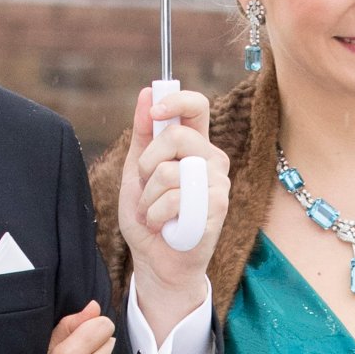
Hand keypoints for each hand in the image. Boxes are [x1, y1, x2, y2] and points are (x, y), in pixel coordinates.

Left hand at [118, 86, 229, 341]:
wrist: (156, 261)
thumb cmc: (149, 217)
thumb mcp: (136, 171)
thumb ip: (142, 134)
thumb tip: (147, 92)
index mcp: (194, 147)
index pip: (197, 107)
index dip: (176, 102)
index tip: (154, 112)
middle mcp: (212, 160)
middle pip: (178, 137)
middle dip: (148, 163)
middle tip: (146, 185)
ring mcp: (219, 183)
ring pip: (170, 172)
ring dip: (149, 197)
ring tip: (155, 213)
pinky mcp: (217, 206)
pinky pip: (175, 198)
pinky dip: (157, 214)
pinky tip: (165, 226)